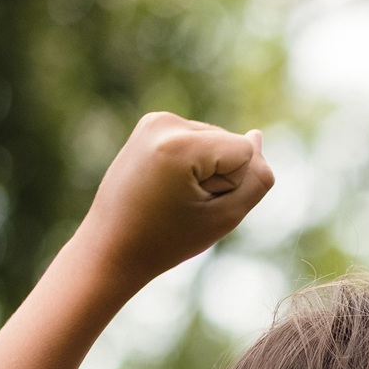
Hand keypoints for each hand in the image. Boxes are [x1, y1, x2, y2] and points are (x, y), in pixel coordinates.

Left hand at [67, 113, 274, 297]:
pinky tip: (166, 185)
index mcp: (179, 144)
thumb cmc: (168, 239)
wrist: (111, 247)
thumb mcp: (225, 217)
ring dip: (204, 171)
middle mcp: (164, 122)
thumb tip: (256, 136)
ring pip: (216, 142)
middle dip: (218, 176)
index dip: (231, 186)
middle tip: (181, 205)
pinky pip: (197, 141)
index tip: (195, 206)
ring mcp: (154, 121)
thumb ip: (255, 179)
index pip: (245, 152)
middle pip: (230, 144)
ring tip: (171, 197)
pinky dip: (191, 164)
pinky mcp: (150, 126)